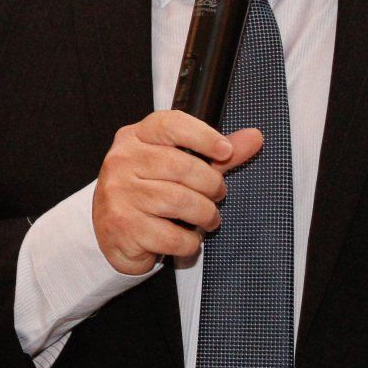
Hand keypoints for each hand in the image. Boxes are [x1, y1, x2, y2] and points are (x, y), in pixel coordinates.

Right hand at [91, 110, 264, 274]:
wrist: (112, 234)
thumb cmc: (149, 194)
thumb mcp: (177, 165)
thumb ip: (215, 153)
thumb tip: (254, 138)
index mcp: (134, 138)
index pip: (170, 125)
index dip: (203, 136)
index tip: (226, 152)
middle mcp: (122, 162)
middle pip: (181, 166)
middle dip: (211, 184)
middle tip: (217, 194)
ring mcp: (120, 195)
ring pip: (180, 202)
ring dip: (205, 214)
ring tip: (208, 218)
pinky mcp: (123, 227)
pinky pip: (172, 236)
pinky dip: (189, 242)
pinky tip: (186, 238)